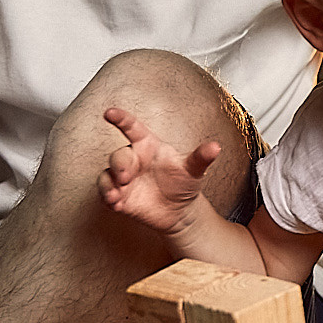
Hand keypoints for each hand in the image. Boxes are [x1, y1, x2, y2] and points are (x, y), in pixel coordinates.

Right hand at [97, 106, 219, 235]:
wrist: (180, 210)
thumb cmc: (183, 181)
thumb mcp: (193, 169)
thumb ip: (201, 157)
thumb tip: (216, 147)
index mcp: (147, 145)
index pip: (132, 128)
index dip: (121, 119)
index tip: (110, 112)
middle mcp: (133, 159)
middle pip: (119, 155)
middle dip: (119, 164)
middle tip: (126, 176)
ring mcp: (123, 178)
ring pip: (107, 175)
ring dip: (108, 183)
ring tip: (116, 194)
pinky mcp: (118, 196)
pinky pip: (106, 193)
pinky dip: (108, 197)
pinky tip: (116, 203)